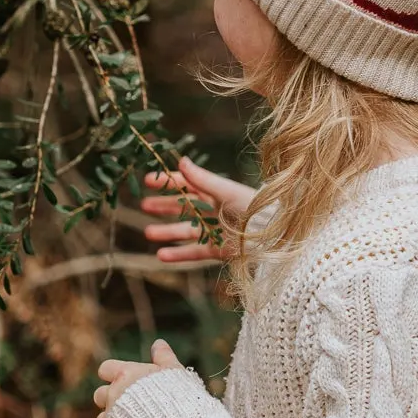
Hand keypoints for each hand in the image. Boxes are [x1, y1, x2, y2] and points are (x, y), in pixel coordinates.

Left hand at [94, 338, 182, 417]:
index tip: (128, 380)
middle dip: (111, 400)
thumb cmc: (181, 398)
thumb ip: (164, 357)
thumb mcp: (175, 373)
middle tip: (130, 405)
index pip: (106, 368)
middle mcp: (114, 396)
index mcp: (126, 375)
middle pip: (99, 395)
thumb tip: (159, 343)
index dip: (115, 374)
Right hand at [141, 154, 257, 264]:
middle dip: (164, 205)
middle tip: (143, 205)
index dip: (168, 182)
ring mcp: (215, 231)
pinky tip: (160, 255)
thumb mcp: (226, 191)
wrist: (274, 235)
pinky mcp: (218, 250)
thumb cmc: (254, 207)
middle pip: (184, 207)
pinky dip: (178, 254)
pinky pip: (194, 252)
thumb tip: (181, 161)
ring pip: (186, 231)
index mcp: (217, 192)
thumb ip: (202, 179)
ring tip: (148, 232)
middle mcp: (215, 210)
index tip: (148, 181)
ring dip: (167, 231)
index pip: (188, 184)